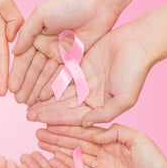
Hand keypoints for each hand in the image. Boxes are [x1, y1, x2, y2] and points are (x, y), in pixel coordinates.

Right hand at [9, 0, 118, 104]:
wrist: (97, 4)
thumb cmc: (67, 4)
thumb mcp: (41, 15)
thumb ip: (26, 33)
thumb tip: (14, 52)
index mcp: (36, 36)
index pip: (24, 59)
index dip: (17, 74)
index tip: (11, 88)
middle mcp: (46, 47)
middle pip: (34, 70)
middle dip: (26, 86)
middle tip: (19, 101)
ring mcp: (61, 54)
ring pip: (47, 76)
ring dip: (37, 89)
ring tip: (30, 103)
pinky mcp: (75, 60)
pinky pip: (62, 76)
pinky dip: (54, 87)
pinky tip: (45, 98)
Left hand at [26, 24, 151, 124]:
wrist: (139, 42)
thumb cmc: (135, 71)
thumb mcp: (123, 99)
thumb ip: (104, 114)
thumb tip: (84, 124)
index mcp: (101, 106)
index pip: (74, 117)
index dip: (56, 120)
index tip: (39, 123)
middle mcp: (92, 96)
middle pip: (65, 107)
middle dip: (47, 112)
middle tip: (27, 116)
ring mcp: (86, 81)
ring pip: (61, 93)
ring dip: (45, 99)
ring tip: (28, 104)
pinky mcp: (81, 66)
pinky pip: (62, 76)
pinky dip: (50, 82)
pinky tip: (36, 86)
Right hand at [35, 123, 166, 167]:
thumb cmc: (155, 164)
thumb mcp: (138, 140)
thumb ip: (116, 132)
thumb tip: (93, 131)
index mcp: (112, 139)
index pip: (85, 131)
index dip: (67, 127)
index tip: (51, 122)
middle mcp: (103, 153)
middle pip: (75, 143)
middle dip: (56, 138)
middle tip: (38, 133)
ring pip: (73, 158)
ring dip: (56, 152)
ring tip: (39, 145)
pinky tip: (51, 162)